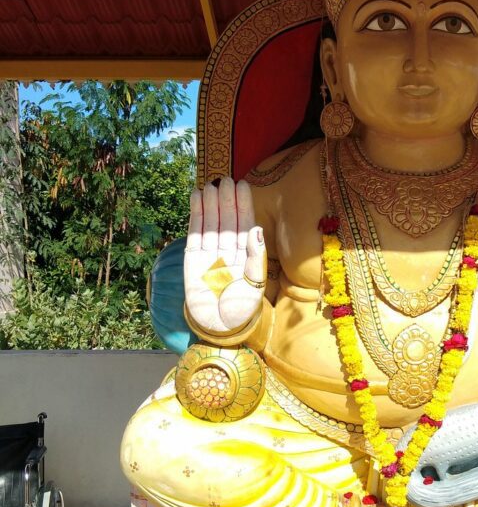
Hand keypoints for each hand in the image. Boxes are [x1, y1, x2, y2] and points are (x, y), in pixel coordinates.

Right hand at [184, 177, 266, 335]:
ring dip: (211, 202)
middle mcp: (229, 250)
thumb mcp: (255, 285)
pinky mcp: (193, 257)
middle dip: (227, 200)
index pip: (245, 224)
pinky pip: (195, 232)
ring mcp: (210, 252)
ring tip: (211, 184)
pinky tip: (197, 196)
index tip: (242, 185)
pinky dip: (196, 214)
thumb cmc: (241, 310)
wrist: (218, 328)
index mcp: (246, 254)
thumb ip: (256, 258)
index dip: (244, 205)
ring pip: (211, 222)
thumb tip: (257, 231)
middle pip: (228, 219)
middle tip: (225, 179)